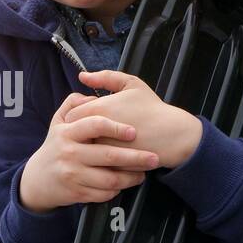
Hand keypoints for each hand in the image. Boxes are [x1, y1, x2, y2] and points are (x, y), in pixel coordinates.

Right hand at [19, 90, 162, 212]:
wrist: (37, 179)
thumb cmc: (55, 146)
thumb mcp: (58, 121)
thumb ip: (73, 103)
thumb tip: (92, 94)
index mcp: (67, 132)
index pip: (95, 125)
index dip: (117, 127)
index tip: (134, 132)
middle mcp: (69, 153)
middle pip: (109, 156)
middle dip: (136, 157)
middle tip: (154, 157)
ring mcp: (73, 175)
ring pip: (110, 179)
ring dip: (132, 177)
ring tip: (143, 173)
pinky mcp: (76, 193)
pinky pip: (104, 193)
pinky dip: (118, 189)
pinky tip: (125, 183)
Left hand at [64, 70, 201, 168]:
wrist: (172, 134)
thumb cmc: (151, 107)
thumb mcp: (131, 84)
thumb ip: (105, 77)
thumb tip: (82, 76)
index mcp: (98, 109)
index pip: (70, 116)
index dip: (78, 116)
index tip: (91, 116)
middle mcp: (96, 131)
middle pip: (74, 135)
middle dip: (81, 132)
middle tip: (96, 130)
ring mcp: (103, 151)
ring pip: (83, 151)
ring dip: (88, 147)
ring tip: (103, 141)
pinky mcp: (111, 166)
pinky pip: (95, 164)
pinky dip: (98, 160)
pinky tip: (111, 153)